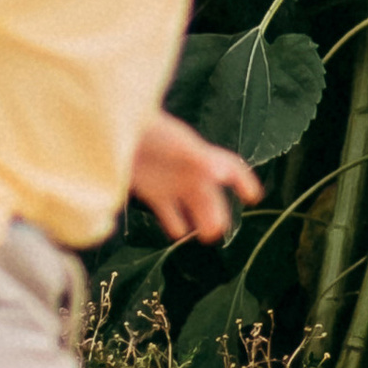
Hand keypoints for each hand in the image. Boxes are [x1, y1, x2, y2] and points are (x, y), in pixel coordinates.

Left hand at [131, 110, 262, 246]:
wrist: (113, 131)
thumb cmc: (150, 132)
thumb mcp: (178, 145)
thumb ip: (199, 159)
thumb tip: (221, 175)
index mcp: (200, 157)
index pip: (230, 167)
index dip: (244, 181)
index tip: (253, 197)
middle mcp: (189, 172)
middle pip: (211, 195)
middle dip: (217, 212)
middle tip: (215, 230)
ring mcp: (171, 183)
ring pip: (193, 206)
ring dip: (200, 220)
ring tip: (204, 236)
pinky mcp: (152, 192)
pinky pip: (168, 213)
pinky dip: (174, 224)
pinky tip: (178, 234)